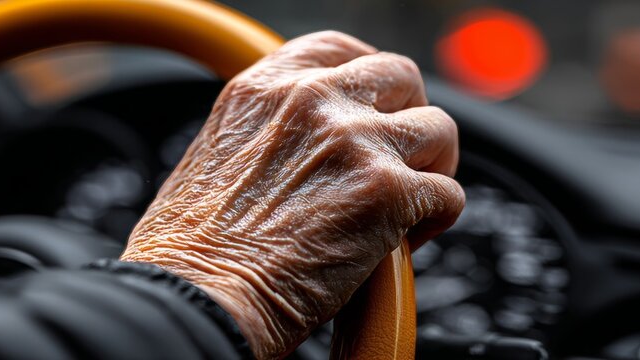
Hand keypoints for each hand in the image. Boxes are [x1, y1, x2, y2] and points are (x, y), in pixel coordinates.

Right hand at [121, 31, 464, 357]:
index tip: (375, 105)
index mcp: (264, 88)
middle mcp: (312, 101)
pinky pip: (449, 194)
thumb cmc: (190, 247)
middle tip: (399, 156)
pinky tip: (403, 242)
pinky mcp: (388, 192)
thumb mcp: (213, 155)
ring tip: (409, 204)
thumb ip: (265, 135)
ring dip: (430, 166)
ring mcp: (355, 141)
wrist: (197, 294)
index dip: (368, 79)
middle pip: (400, 77)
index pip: (339, 50)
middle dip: (407, 116)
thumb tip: (296, 153)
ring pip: (437, 129)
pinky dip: (435, 220)